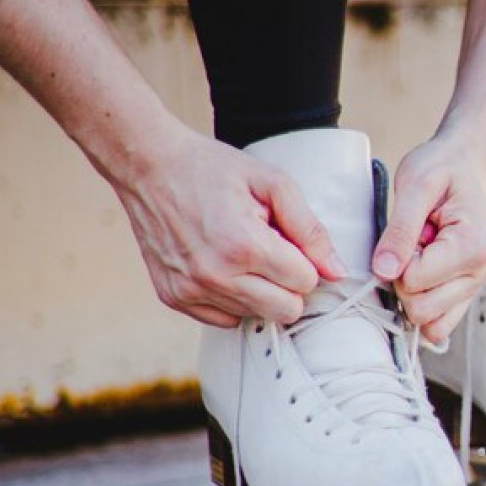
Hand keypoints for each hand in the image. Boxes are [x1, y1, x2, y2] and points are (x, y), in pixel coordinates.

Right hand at [114, 131, 345, 327]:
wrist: (148, 166)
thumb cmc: (213, 170)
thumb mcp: (273, 184)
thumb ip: (311, 230)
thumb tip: (337, 272)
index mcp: (245, 246)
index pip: (306, 283)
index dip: (304, 262)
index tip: (287, 242)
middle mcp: (216, 276)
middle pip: (286, 311)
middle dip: (288, 285)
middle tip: (272, 254)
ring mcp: (191, 290)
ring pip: (256, 317)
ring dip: (259, 291)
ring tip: (240, 254)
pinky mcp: (173, 298)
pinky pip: (224, 320)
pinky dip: (231, 299)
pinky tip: (222, 267)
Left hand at [378, 134, 485, 342]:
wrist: (467, 161)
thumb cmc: (443, 167)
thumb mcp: (415, 185)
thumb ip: (400, 230)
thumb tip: (384, 272)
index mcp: (472, 247)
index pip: (414, 282)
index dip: (397, 260)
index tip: (407, 232)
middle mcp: (480, 273)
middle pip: (422, 310)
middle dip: (403, 282)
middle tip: (412, 244)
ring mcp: (474, 285)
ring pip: (430, 324)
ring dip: (413, 294)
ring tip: (419, 256)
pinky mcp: (466, 292)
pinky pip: (439, 325)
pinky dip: (422, 304)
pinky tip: (420, 274)